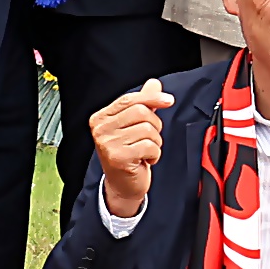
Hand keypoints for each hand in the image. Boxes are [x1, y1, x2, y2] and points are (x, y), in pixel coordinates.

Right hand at [92, 79, 174, 219]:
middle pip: (141, 112)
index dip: (152, 98)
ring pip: (148, 129)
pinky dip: (154, 154)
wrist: (123, 185)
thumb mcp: (134, 126)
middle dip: (154, 126)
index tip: (168, 100)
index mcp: (101, 118)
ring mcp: (108, 144)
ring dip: (155, 142)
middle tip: (148, 139)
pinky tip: (144, 160)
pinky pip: (150, 146)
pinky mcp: (119, 157)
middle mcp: (101, 129)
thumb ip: (143, 103)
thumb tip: (154, 83)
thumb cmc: (128, 154)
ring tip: (145, 151)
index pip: (130, 99)